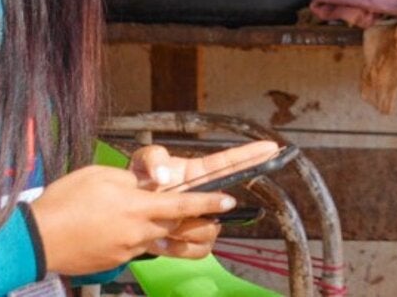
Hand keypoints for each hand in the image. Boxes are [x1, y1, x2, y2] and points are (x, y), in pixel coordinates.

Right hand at [29, 165, 236, 273]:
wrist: (35, 239)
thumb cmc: (65, 201)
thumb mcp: (101, 176)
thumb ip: (131, 181)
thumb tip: (146, 186)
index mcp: (138, 207)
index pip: (184, 205)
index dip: (209, 203)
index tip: (229, 201)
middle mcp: (139, 232)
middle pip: (179, 227)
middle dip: (198, 221)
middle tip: (209, 216)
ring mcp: (128, 250)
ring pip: (160, 241)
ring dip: (170, 233)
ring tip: (167, 224)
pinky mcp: (116, 262)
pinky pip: (138, 250)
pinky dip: (140, 239)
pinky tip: (121, 230)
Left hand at [129, 140, 277, 257]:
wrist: (125, 214)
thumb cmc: (138, 184)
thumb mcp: (141, 161)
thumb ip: (152, 159)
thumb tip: (163, 177)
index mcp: (199, 173)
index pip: (229, 163)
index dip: (250, 155)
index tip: (271, 147)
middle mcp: (206, 197)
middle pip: (227, 201)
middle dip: (216, 206)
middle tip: (208, 205)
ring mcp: (202, 220)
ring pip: (212, 229)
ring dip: (186, 229)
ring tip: (163, 224)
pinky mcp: (192, 242)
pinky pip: (198, 250)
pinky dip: (178, 249)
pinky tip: (160, 242)